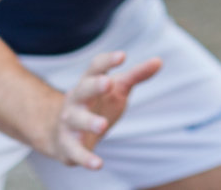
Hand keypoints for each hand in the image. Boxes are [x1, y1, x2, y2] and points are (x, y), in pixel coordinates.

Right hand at [46, 50, 162, 168]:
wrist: (61, 133)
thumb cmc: (97, 104)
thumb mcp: (117, 89)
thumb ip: (136, 75)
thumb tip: (159, 61)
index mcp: (88, 82)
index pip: (95, 67)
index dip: (107, 61)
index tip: (122, 56)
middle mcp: (76, 100)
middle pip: (82, 89)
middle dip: (93, 86)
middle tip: (107, 83)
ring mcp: (69, 122)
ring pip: (77, 120)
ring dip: (89, 122)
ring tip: (103, 125)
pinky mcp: (68, 146)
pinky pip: (75, 152)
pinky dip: (85, 158)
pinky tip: (98, 164)